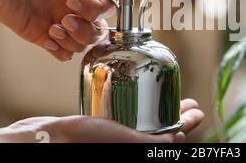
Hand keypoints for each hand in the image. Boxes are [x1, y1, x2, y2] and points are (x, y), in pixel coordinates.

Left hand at [0, 0, 132, 60]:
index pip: (105, 5)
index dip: (95, 9)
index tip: (73, 2)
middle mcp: (73, 3)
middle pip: (98, 28)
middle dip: (85, 29)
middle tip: (65, 18)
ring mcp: (58, 19)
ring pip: (82, 42)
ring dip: (73, 40)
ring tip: (54, 28)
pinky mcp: (41, 34)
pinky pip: (61, 52)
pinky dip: (60, 50)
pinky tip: (48, 37)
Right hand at [0, 99, 203, 142]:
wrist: (48, 136)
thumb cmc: (85, 141)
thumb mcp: (129, 142)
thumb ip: (157, 144)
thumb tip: (182, 138)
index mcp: (137, 151)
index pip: (170, 141)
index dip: (188, 125)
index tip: (197, 110)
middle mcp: (129, 145)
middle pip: (162, 131)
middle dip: (177, 115)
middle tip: (188, 102)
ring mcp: (117, 138)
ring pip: (147, 122)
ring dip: (161, 109)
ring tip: (170, 94)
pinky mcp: (104, 129)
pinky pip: (128, 117)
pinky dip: (139, 106)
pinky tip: (140, 93)